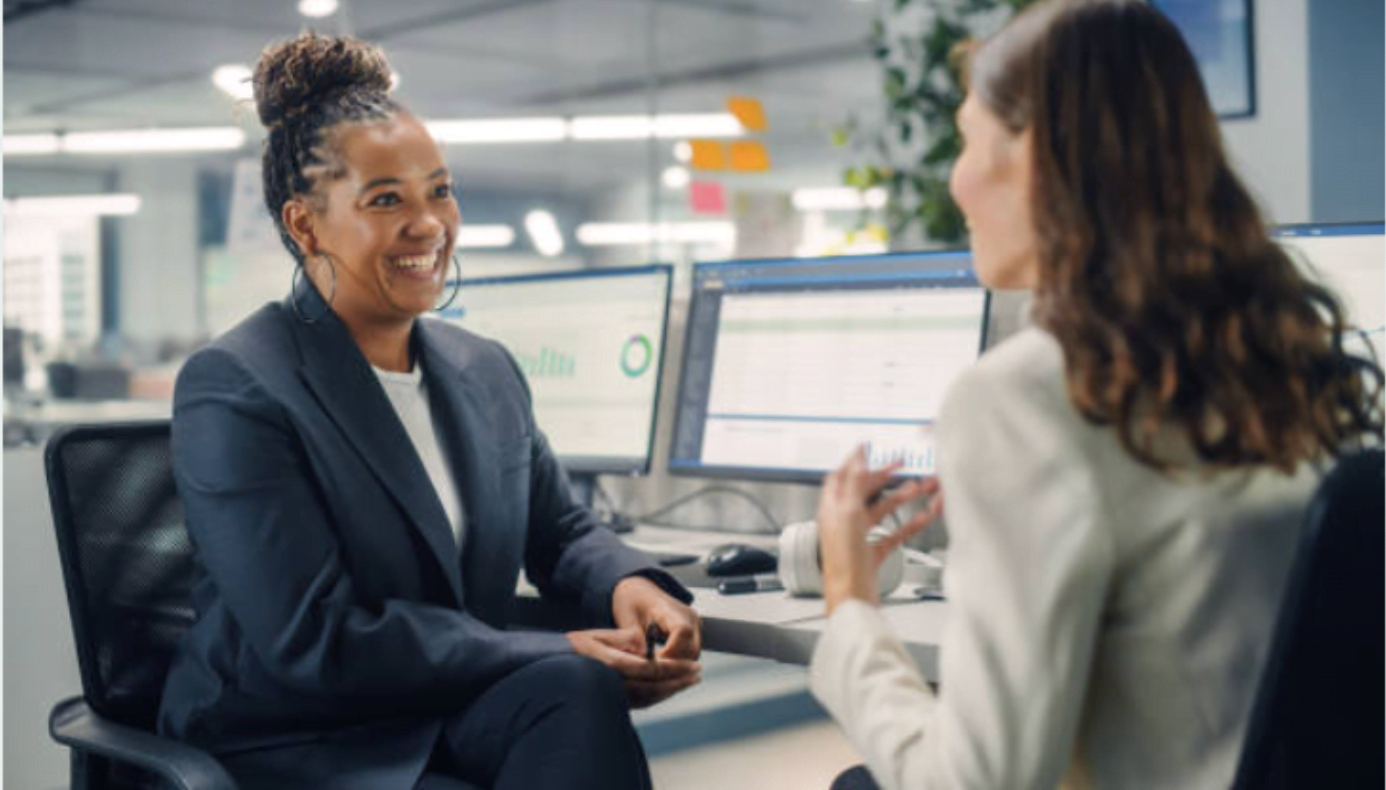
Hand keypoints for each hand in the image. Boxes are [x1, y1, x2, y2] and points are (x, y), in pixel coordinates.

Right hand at [565, 626, 701, 707]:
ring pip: (648, 698)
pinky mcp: (614, 703)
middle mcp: (612, 684)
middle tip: (697, 673)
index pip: (650, 669)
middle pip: (653, 687)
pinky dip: (658, 696)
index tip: (692, 664)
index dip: (674, 668)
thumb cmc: (576, 648)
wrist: (553, 667)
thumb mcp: (600, 635)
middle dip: (678, 681)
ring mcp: (612, 697)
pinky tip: (670, 688)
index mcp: (610, 665)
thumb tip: (648, 647)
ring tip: (689, 680)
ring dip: (671, 690)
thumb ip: (626, 640)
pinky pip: (641, 702)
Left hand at [611, 575, 702, 661]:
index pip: (682, 632)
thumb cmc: (632, 600)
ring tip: (656, 667)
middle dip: (673, 664)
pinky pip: (691, 652)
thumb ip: (636, 640)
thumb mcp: (628, 620)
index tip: (655, 662)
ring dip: (677, 664)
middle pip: (691, 648)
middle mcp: (688, 616)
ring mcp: (693, 624)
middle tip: (653, 670)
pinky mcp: (692, 632)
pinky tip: (662, 661)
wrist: (638, 591)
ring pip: (693, 654)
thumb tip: (644, 662)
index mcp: (670, 608)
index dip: (671, 652)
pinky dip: (678, 660)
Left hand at [816, 446, 942, 614]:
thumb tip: (857, 460)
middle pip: (864, 491)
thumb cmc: (843, 563)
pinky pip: (893, 533)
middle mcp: (843, 522)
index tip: (868, 447)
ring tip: (919, 488)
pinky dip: (908, 524)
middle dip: (884, 477)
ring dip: (900, 498)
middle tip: (900, 465)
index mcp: (832, 510)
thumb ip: (853, 485)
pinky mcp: (873, 554)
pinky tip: (922, 517)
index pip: (840, 476)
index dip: (854, 460)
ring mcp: (858, 538)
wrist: (851, 599)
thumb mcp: (848, 515)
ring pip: (882, 511)